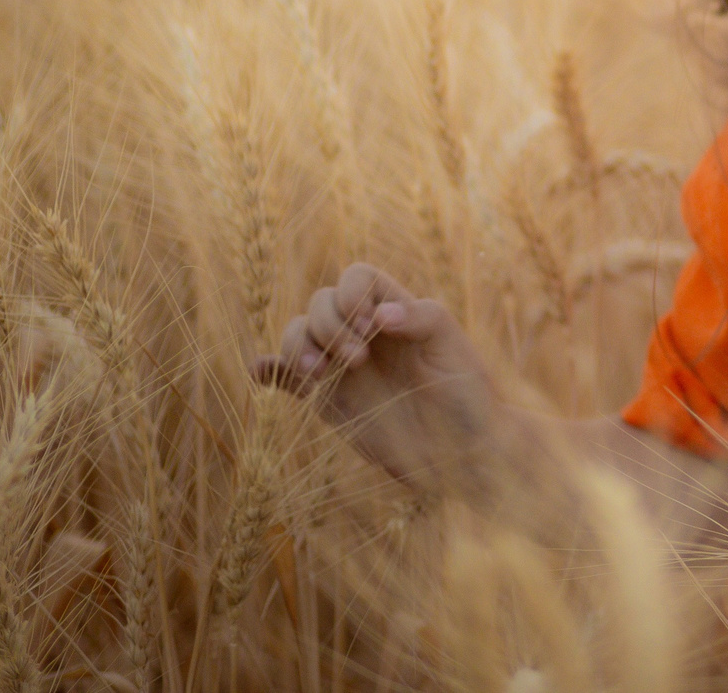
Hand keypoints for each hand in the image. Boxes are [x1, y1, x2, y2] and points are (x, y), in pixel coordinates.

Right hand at [253, 262, 498, 497]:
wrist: (460, 449)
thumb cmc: (466, 391)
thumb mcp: (453, 345)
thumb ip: (421, 318)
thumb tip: (380, 314)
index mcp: (395, 310)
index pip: (356, 278)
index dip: (352, 295)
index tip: (370, 327)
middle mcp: (364, 332)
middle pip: (320, 303)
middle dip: (328, 326)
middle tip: (358, 362)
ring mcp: (341, 365)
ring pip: (298, 335)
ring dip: (296, 346)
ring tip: (318, 374)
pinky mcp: (327, 399)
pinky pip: (285, 378)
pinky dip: (269, 370)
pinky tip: (261, 371)